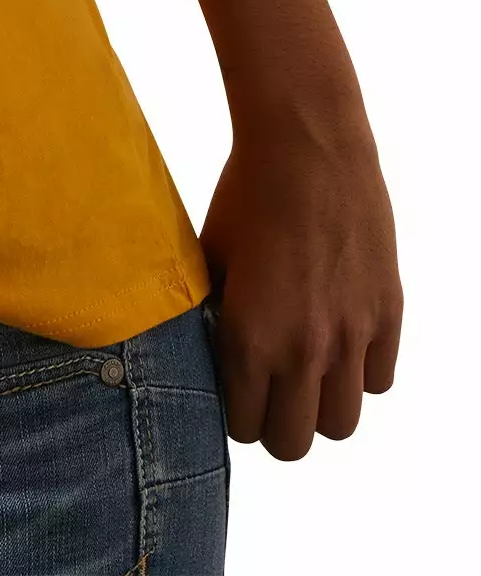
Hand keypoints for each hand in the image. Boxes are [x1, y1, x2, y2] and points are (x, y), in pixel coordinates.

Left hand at [200, 104, 400, 460]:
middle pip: (294, 444)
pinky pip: (377, 381)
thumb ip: (211, 315)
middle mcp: (304, 350)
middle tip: (263, 391)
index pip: (245, 427)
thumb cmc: (244, 194)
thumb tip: (207, 347)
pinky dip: (357, 372)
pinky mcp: (386, 316)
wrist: (307, 150)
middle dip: (274, 424)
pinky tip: (334, 338)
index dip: (234, 414)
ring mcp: (351, 337)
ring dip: (318, 405)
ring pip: (340, 424)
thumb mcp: (208, 257)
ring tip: (300, 370)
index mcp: (250, 338)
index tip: (229, 391)